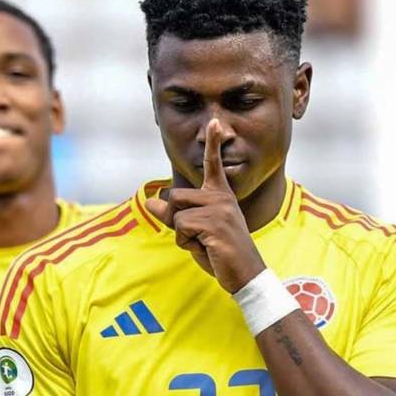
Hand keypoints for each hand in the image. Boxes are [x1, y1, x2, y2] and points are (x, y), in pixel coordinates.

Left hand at [146, 118, 265, 292]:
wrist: (245, 274)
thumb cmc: (219, 251)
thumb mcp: (194, 231)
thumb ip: (173, 215)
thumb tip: (150, 202)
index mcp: (220, 195)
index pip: (213, 165)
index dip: (213, 142)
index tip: (215, 121)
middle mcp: (221, 198)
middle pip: (175, 196)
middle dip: (176, 220)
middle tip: (199, 237)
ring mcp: (220, 211)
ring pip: (176, 215)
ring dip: (182, 235)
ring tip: (204, 243)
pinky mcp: (215, 225)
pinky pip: (181, 228)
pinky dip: (186, 244)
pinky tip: (206, 249)